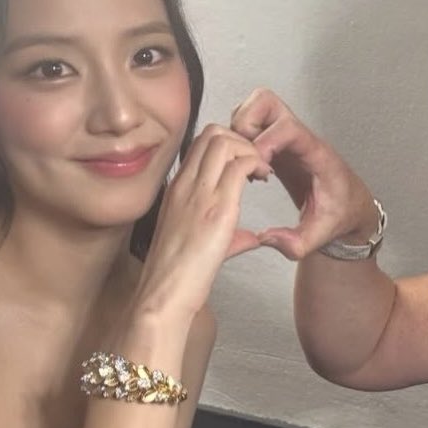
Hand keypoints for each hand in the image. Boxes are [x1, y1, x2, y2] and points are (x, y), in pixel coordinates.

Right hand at [133, 124, 270, 318]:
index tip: (243, 165)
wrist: (164, 294)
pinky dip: (257, 163)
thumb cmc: (175, 276)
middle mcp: (186, 185)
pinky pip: (240, 165)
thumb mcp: (195, 244)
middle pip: (212, 133)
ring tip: (260, 171)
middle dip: (241, 139)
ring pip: (225, 141)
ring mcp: (200, 194)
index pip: (200, 144)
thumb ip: (225, 234)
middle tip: (255, 163)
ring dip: (250, 149)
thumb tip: (251, 238)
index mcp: (178, 190)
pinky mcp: (217, 208)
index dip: (227, 144)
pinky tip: (263, 179)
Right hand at [231, 88, 376, 259]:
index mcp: (317, 154)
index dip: (266, 141)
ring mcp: (288, 136)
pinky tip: (248, 165)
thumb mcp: (320, 236)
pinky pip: (252, 121)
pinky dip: (240, 135)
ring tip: (244, 161)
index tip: (259, 167)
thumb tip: (267, 238)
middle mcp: (301, 137)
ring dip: (240, 127)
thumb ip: (296, 243)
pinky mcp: (277, 141)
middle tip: (243, 157)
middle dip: (246, 124)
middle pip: (267, 102)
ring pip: (256, 106)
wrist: (348, 207)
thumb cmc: (338, 215)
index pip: (289, 127)